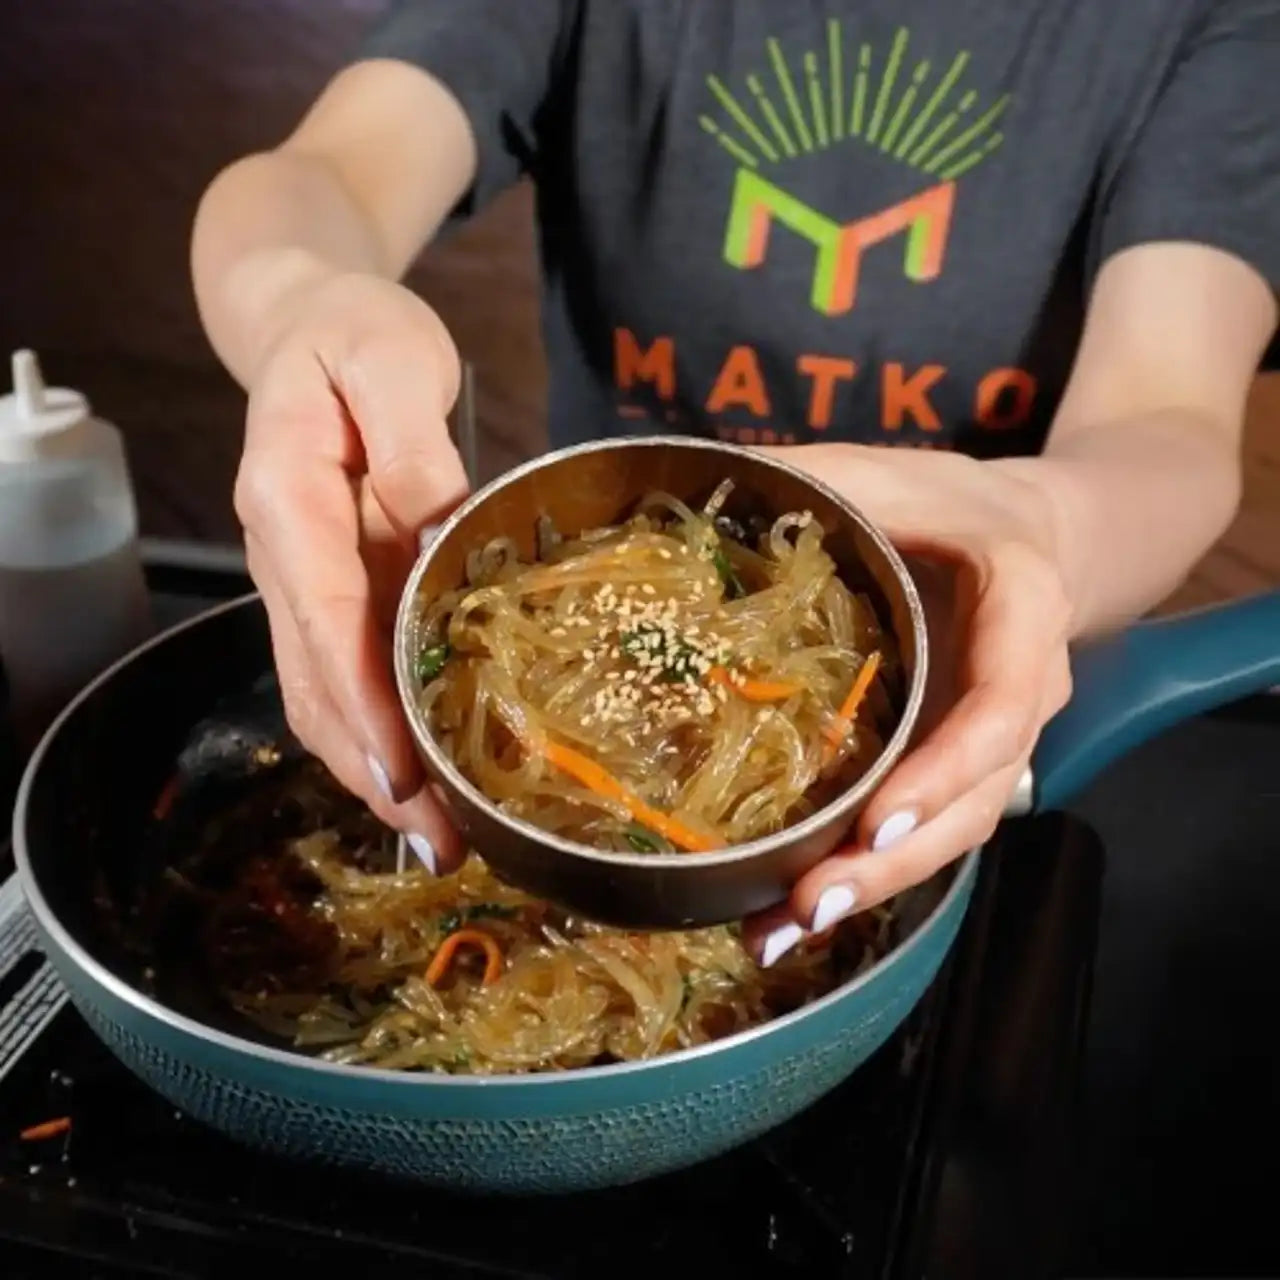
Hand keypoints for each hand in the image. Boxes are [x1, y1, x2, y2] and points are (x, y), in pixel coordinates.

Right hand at [233, 270, 467, 871]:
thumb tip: (438, 523)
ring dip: (372, 765)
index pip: (323, 613)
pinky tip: (418, 771)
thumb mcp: (389, 361)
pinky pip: (342, 672)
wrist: (309, 323)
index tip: (401, 769)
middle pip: (316, 678)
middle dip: (372, 764)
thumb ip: (410, 443)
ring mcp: (301, 578)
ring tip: (434, 831)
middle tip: (436, 836)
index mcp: (289, 495)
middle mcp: (283, 552)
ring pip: (321, 691)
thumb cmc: (353, 336)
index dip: (360, 699)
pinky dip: (375, 730)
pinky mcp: (329, 588)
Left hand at [742, 444, 1073, 965]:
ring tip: (777, 931)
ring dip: (869, 888)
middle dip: (889, 862)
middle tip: (804, 905)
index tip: (875, 819)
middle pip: (972, 802)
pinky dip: (861, 870)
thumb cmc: (951, 500)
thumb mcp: (891, 475)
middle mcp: (1019, 695)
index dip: (945, 770)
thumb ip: (820, 481)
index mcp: (1021, 614)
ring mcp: (989, 743)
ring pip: (947, 833)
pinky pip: (921, 827)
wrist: (1022, 533)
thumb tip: (706, 492)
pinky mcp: (951, 765)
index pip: (1001, 705)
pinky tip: (789, 908)